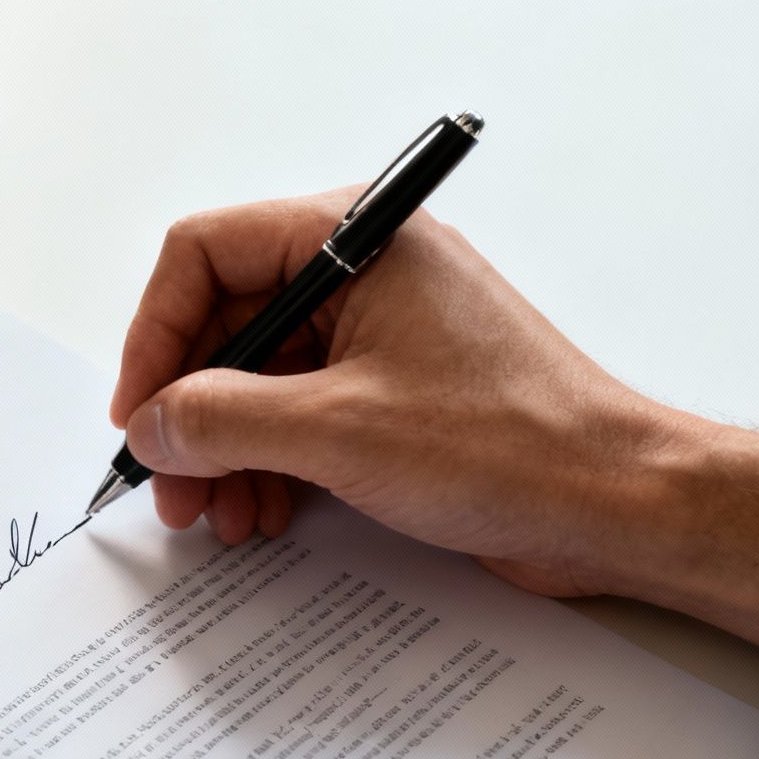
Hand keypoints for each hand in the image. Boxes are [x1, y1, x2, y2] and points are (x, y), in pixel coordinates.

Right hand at [110, 190, 758, 645]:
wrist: (619, 506)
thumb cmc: (513, 445)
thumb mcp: (338, 430)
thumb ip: (222, 419)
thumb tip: (149, 425)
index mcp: (358, 242)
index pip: (206, 254)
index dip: (155, 335)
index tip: (139, 412)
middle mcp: (364, 276)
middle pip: (225, 325)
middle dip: (188, 412)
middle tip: (169, 486)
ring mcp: (380, 337)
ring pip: (256, 380)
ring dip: (223, 451)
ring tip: (216, 516)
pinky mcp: (393, 396)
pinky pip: (298, 416)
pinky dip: (267, 465)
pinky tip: (261, 514)